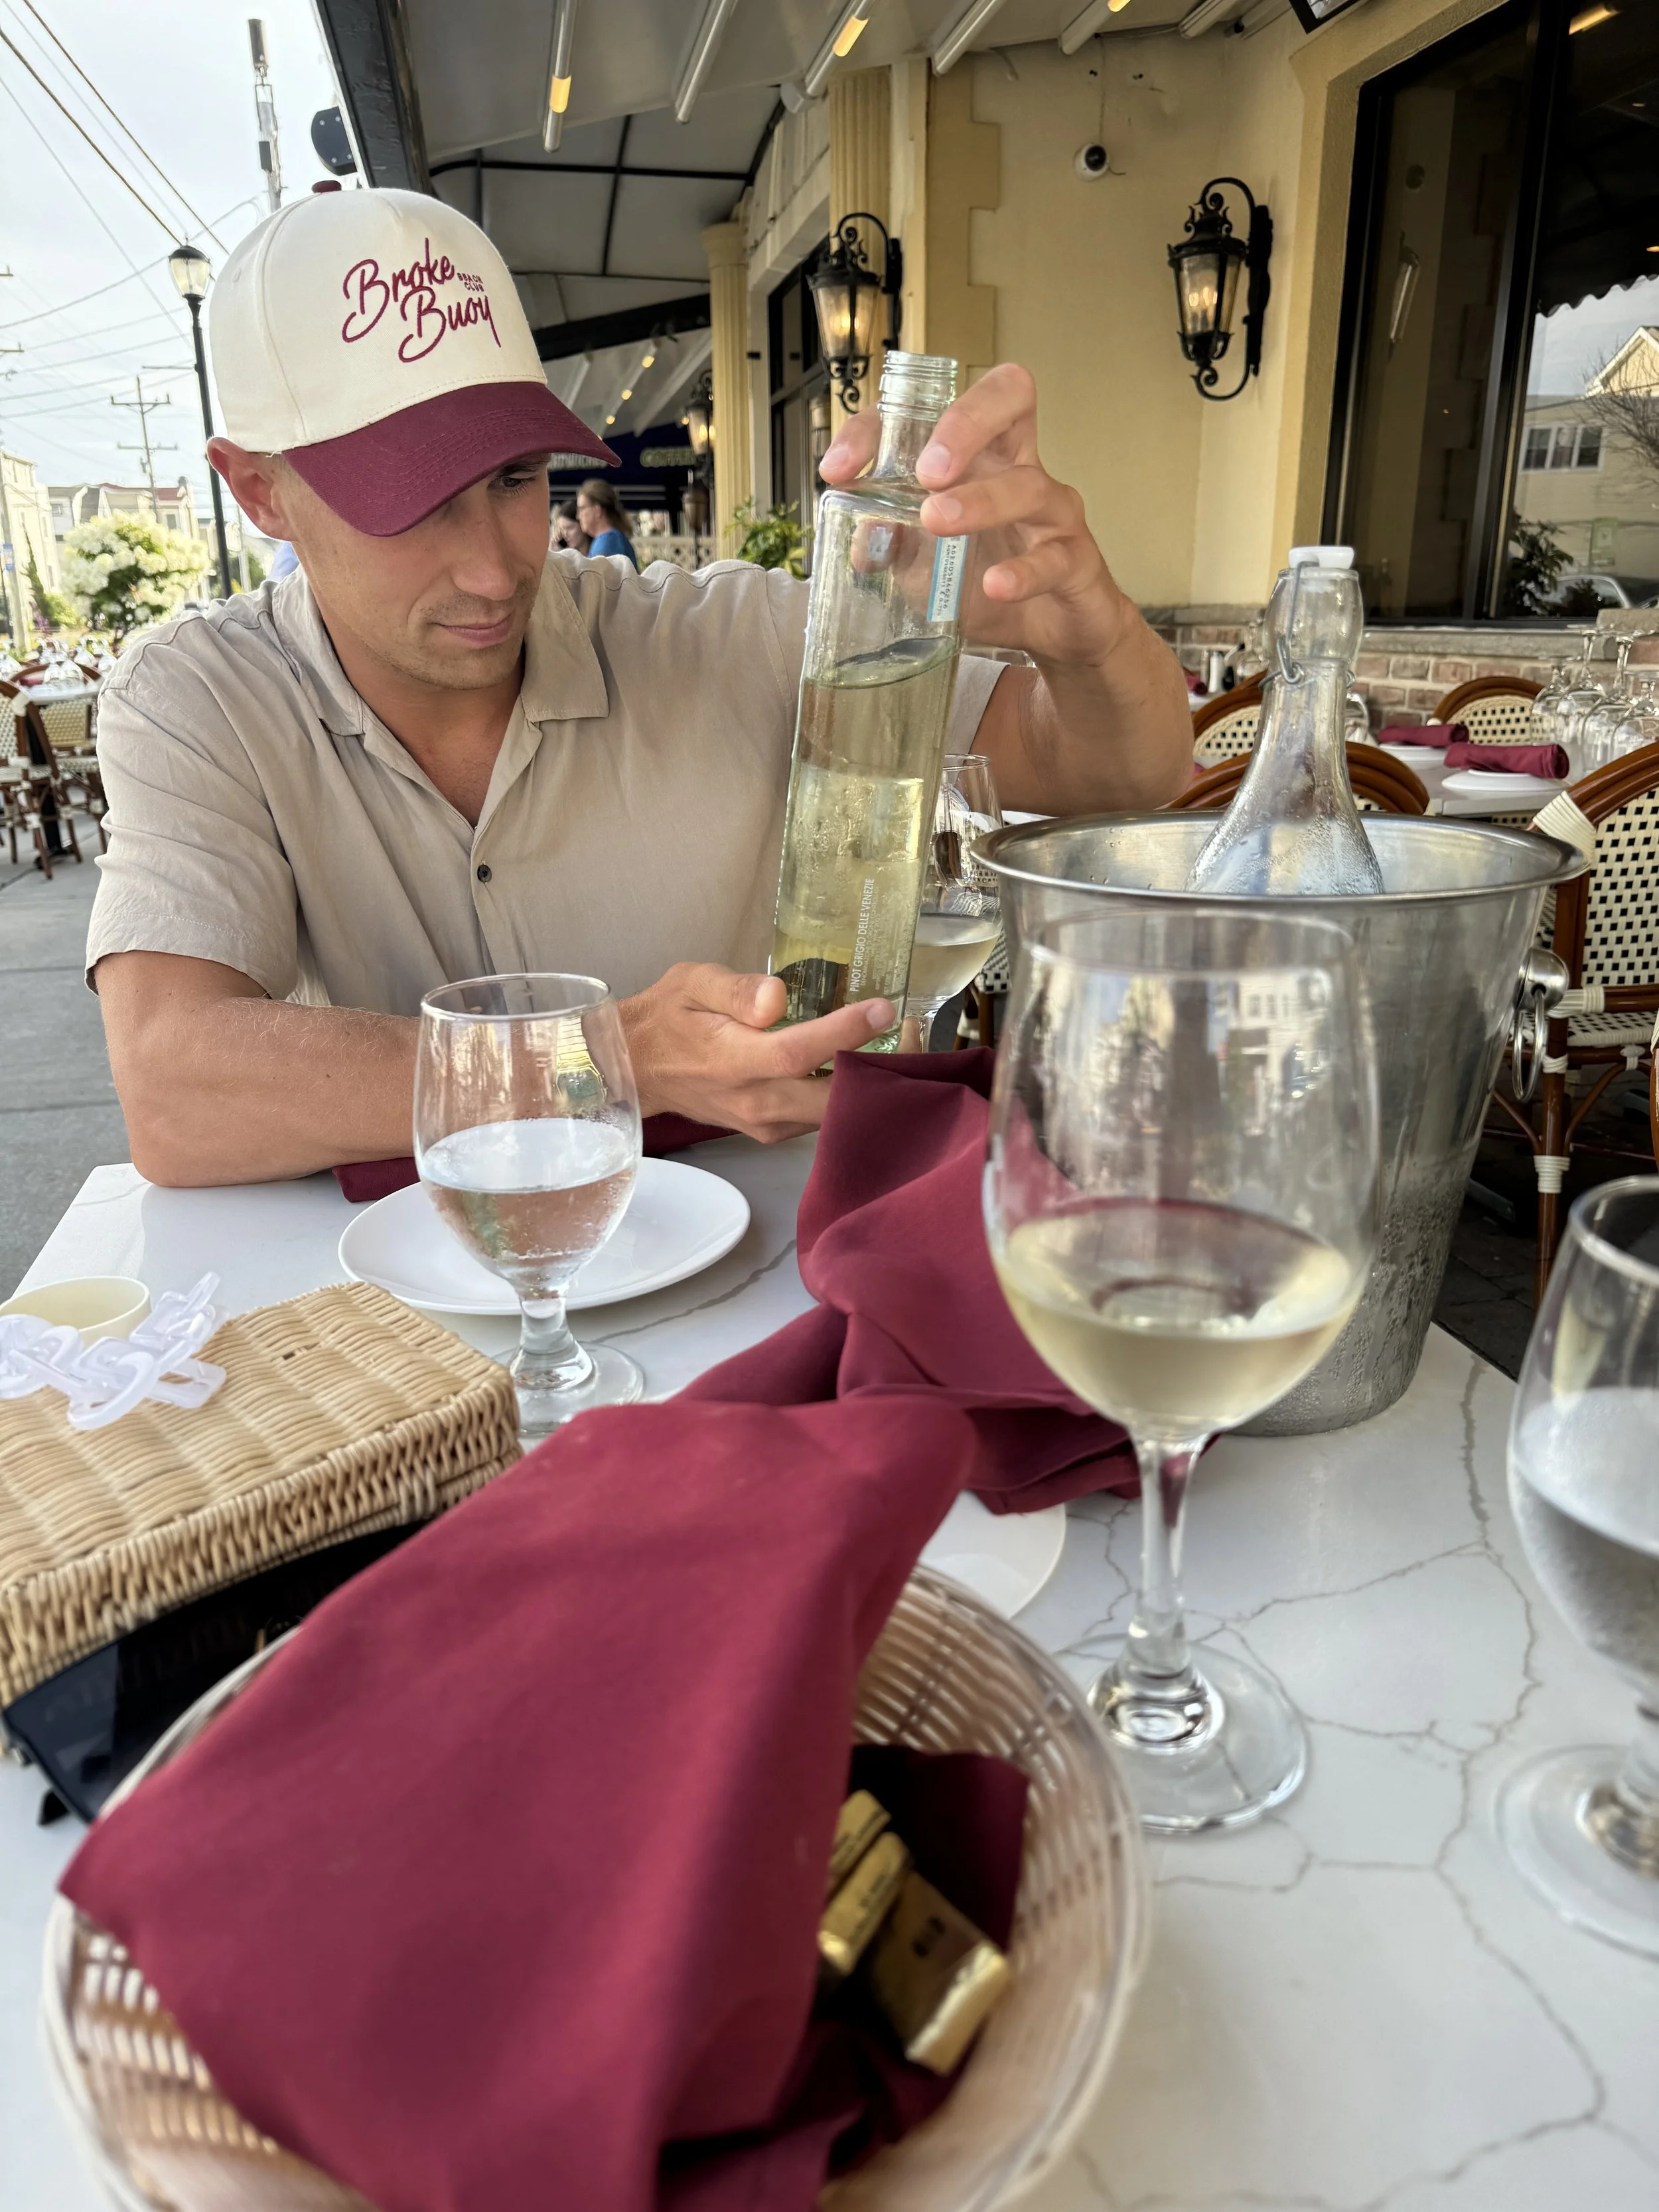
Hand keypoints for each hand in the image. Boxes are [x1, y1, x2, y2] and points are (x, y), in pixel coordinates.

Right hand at [619, 964, 894, 1142]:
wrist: (639, 1069)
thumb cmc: (668, 1018)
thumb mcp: (693, 983)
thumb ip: (736, 988)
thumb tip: (777, 997)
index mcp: (733, 1061)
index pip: (798, 1053)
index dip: (845, 1033)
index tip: (883, 1009)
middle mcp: (754, 1101)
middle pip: (832, 1097)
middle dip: (880, 1068)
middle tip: (913, 1029)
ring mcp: (765, 1124)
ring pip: (833, 1114)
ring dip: (871, 1083)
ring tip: (900, 1042)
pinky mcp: (771, 1132)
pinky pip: (821, 1120)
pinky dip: (849, 1096)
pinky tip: (866, 1064)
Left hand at [818, 362, 1130, 673]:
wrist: (1054, 636)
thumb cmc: (989, 584)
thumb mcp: (924, 567)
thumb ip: (893, 546)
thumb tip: (862, 542)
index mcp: (979, 457)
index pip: (937, 407)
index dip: (884, 423)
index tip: (840, 468)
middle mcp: (1019, 469)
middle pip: (1009, 399)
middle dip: (962, 424)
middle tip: (925, 469)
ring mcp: (1052, 513)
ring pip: (1027, 485)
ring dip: (980, 500)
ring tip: (938, 521)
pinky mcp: (1076, 562)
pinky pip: (1053, 559)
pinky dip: (1022, 572)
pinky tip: (994, 585)